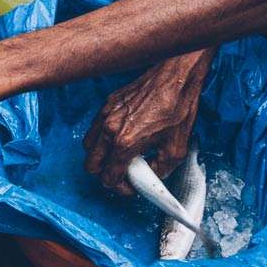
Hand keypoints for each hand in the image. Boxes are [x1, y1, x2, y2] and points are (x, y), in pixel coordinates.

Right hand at [82, 51, 211, 191]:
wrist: (176, 77)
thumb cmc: (178, 109)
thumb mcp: (175, 150)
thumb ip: (159, 170)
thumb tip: (150, 176)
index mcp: (124, 143)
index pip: (108, 178)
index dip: (120, 188)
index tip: (131, 187)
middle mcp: (109, 129)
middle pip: (91, 165)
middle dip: (104, 175)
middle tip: (122, 175)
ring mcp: (105, 115)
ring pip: (89, 146)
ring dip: (101, 157)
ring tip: (120, 157)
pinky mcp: (108, 103)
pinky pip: (95, 128)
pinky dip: (102, 139)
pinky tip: (121, 138)